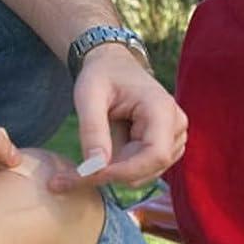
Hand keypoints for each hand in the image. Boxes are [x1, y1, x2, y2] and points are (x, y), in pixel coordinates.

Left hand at [51, 44, 186, 191]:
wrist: (114, 65)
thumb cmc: (102, 75)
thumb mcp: (88, 96)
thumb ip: (92, 130)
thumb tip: (95, 168)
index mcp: (162, 109)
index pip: (155, 155)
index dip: (124, 171)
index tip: (88, 174)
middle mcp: (176, 125)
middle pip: (150, 168)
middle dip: (111, 176)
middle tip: (67, 179)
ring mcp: (174, 137)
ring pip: (145, 173)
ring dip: (112, 174)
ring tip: (80, 166)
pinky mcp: (166, 146)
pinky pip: (143, 169)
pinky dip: (117, 170)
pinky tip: (97, 158)